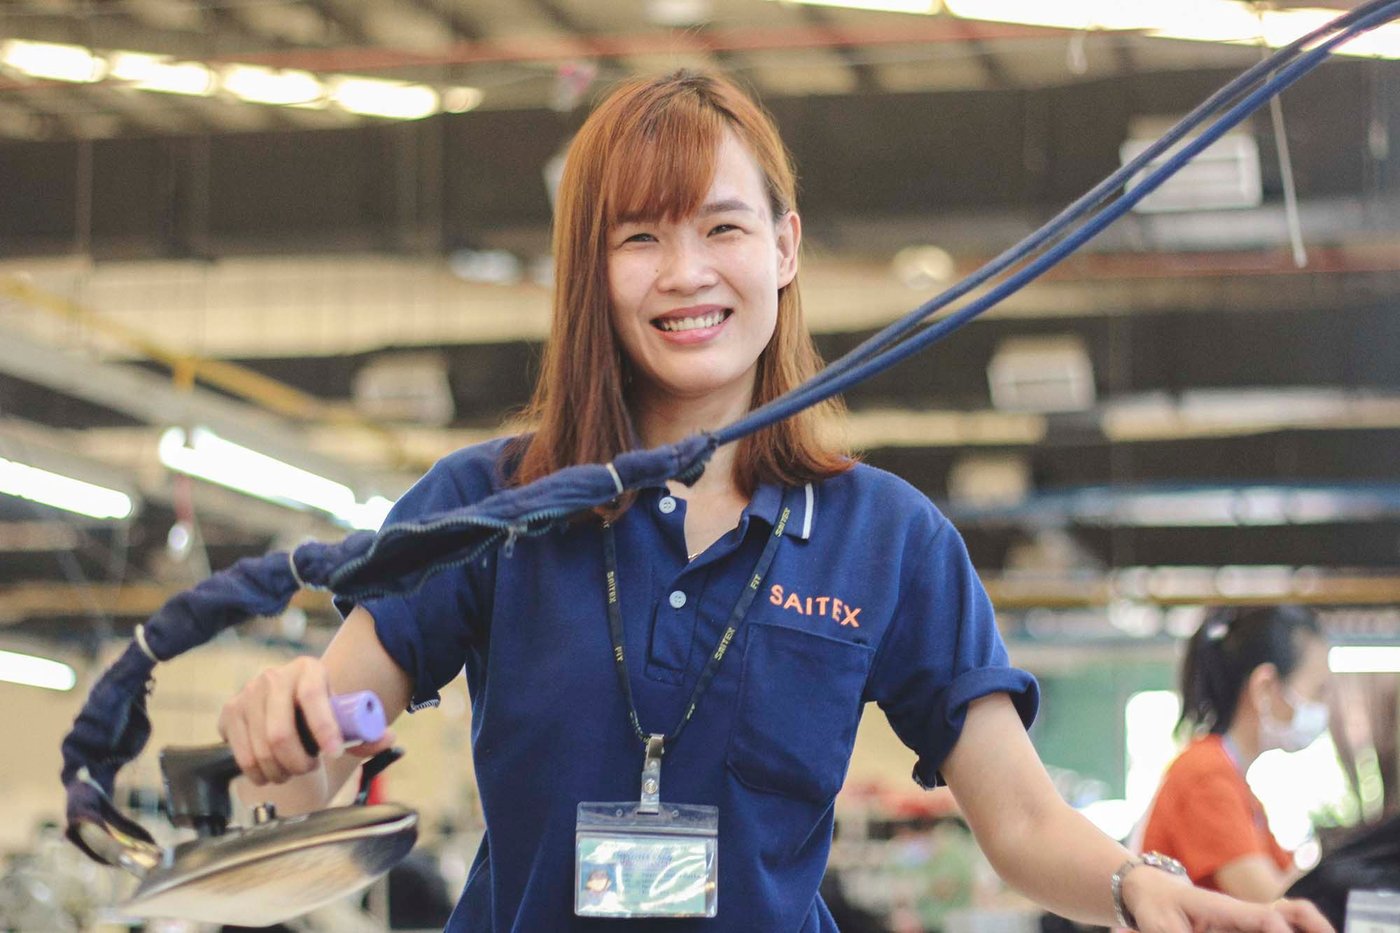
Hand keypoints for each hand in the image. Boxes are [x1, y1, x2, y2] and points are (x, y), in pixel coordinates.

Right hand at [218, 656, 395, 785]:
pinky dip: (261, 775)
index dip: (324, 729)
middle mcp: (274, 677)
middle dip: (298, 762)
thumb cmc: (322, 714)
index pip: (314, 699)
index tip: (334, 754)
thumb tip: (386, 739)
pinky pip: (242, 758)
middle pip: (280, 734)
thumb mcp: (345, 718)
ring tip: (293, 769)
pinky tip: (273, 770)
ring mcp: (247, 694)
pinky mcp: (229, 713)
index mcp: (309, 670)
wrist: (291, 704)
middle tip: (310, 768)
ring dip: (281, 771)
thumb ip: (368, 732)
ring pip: (261, 751)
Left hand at [1123, 864, 1332, 932]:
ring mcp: (1246, 917)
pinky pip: (1278, 924)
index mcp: (1223, 909)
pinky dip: (1298, 929)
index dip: (1281, 931)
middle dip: (1314, 928)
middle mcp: (1242, 911)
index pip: (1264, 917)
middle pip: (1291, 912)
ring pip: (1292, 915)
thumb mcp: (1161, 927)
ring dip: (1312, 927)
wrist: (1148, 889)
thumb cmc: (1154, 906)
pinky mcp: (1244, 925)